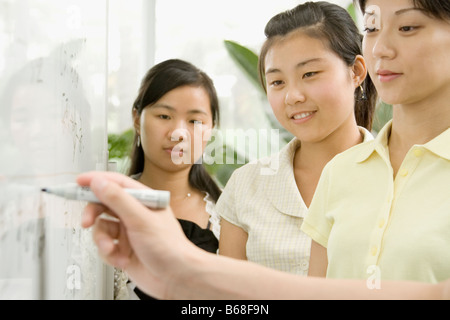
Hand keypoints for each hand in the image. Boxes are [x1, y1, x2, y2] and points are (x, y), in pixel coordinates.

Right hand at [77, 171, 195, 298]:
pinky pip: (105, 247)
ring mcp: (129, 232)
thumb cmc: (170, 248)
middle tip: (86, 221)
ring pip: (102, 228)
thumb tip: (99, 182)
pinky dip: (109, 254)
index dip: (96, 181)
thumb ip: (118, 199)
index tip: (79, 182)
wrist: (176, 278)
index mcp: (144, 200)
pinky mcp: (124, 249)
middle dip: (93, 214)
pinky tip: (121, 260)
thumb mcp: (141, 219)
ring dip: (103, 240)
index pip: (116, 183)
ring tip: (111, 249)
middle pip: (104, 205)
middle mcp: (135, 214)